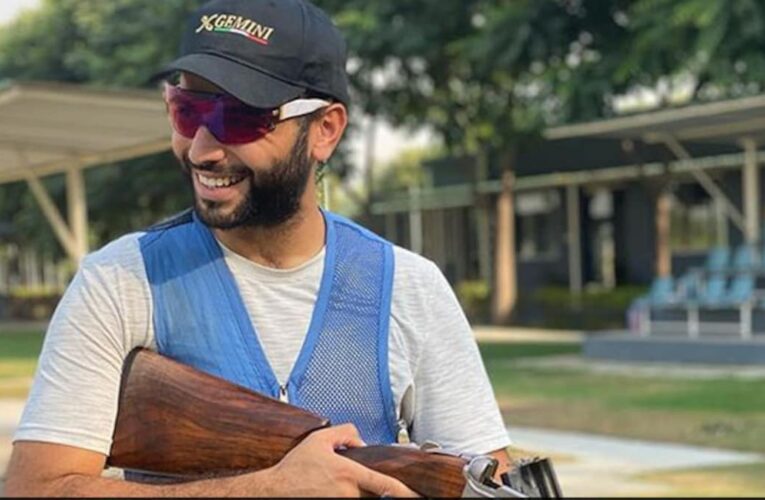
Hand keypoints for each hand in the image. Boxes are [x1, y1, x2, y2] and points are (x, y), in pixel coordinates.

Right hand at [260, 424, 418, 496]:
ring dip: (357, 491)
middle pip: (374, 493)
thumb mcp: (319, 439)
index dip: (404, 492)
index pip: (384, 484)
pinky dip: (347, 496)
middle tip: (362, 480)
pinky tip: (330, 488)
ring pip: (361, 499)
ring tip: (332, 482)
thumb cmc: (295, 467)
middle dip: (374, 487)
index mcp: (349, 473)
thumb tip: (361, 442)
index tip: (416, 496)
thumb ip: (345, 433)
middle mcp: (348, 493)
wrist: (274, 490)